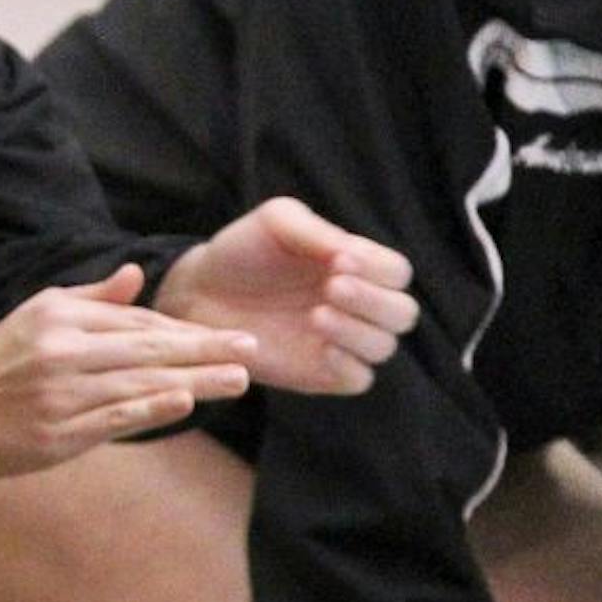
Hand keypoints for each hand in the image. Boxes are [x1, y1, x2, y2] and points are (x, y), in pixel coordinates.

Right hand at [0, 264, 255, 478]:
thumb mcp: (35, 315)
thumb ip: (90, 298)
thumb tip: (135, 273)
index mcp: (59, 315)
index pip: (135, 321)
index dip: (184, 330)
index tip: (226, 336)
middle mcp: (62, 348)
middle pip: (148, 347)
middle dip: (205, 348)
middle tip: (250, 349)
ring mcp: (61, 392)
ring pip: (140, 381)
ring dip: (195, 380)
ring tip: (237, 380)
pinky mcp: (58, 431)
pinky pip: (114, 417)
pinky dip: (151, 407)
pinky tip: (185, 401)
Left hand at [154, 196, 417, 394]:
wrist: (199, 290)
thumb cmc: (243, 250)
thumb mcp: (277, 223)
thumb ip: (317, 232)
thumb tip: (352, 255)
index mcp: (355, 266)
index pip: (396, 272)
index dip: (378, 268)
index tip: (340, 260)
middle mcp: (357, 305)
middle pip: (402, 313)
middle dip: (374, 300)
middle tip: (332, 287)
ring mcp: (342, 341)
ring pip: (383, 346)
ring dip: (358, 330)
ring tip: (316, 315)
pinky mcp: (322, 373)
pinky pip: (358, 379)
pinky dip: (348, 364)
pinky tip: (320, 347)